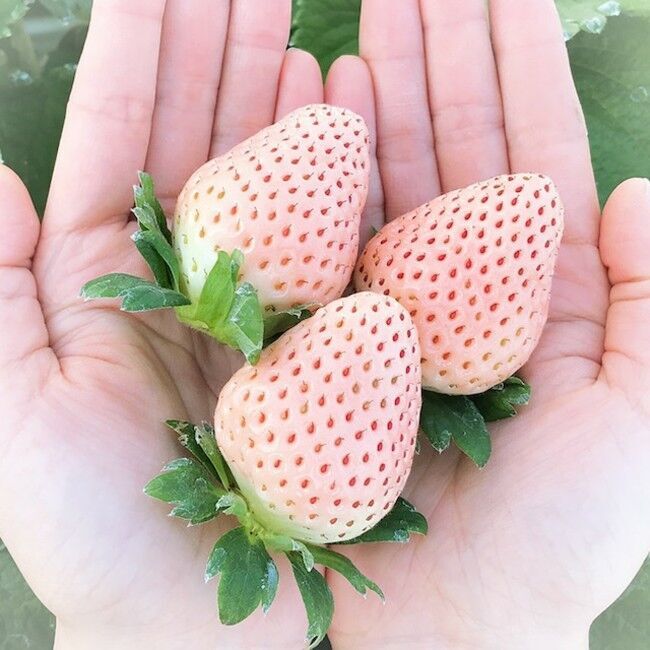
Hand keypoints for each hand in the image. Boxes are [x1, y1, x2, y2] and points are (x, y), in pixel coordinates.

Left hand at [0, 1, 331, 646]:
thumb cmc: (111, 544)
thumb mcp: (14, 425)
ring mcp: (267, 306)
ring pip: (276, 182)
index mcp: (112, 289)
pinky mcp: (328, 342)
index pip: (125, 144)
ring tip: (304, 24)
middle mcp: (192, 286)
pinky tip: (352, 113)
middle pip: (205, 143)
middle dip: (221, 51)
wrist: (212, 634)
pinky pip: (335, 242)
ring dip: (284, 98)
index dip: (145, 57)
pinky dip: (341, 175)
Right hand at [325, 1, 649, 647]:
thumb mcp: (636, 433)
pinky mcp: (312, 343)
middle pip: (443, 144)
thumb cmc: (540, 554)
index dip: (506, 62)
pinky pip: (310, 240)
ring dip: (367, 93)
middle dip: (428, 49)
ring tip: (350, 16)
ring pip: (371, 179)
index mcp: (531, 296)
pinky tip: (301, 104)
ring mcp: (373, 309)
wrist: (433, 640)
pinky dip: (309, 172)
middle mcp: (449, 289)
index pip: (520, 151)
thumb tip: (646, 189)